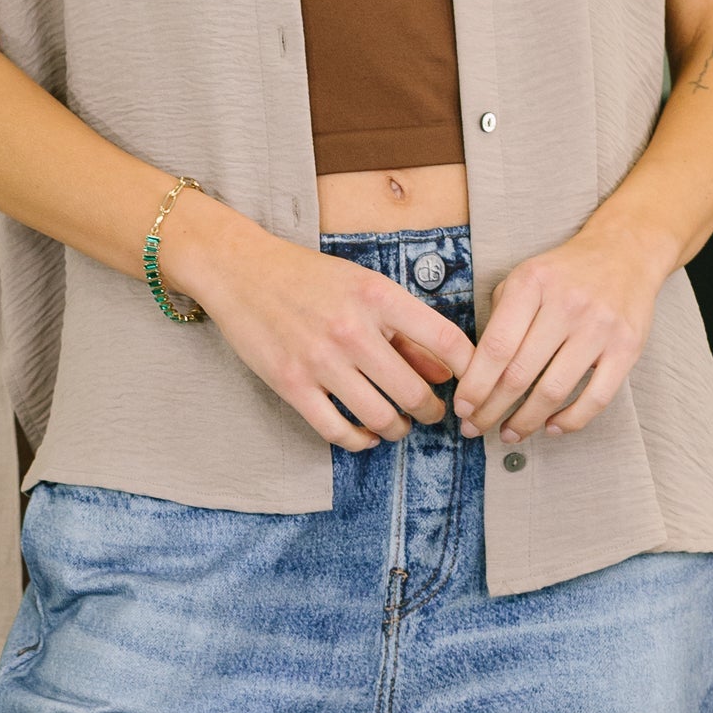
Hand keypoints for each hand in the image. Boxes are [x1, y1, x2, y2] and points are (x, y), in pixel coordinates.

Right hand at [155, 195, 471, 450]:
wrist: (241, 271)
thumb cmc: (308, 278)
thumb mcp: (365, 288)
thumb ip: (406, 329)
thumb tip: (446, 374)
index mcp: (378, 296)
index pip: (446, 342)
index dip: (470, 371)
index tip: (471, 386)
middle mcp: (352, 329)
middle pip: (414, 391)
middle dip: (431, 412)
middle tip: (432, 415)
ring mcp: (320, 360)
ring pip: (379, 416)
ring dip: (397, 429)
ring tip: (398, 425)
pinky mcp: (291, 384)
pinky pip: (336, 430)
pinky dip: (359, 441)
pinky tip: (365, 436)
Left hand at [452, 213, 676, 444]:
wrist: (626, 252)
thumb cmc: (564, 273)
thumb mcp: (523, 278)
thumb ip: (500, 318)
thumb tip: (474, 373)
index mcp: (532, 284)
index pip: (496, 347)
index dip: (476, 385)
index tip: (462, 408)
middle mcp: (567, 304)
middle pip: (520, 374)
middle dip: (491, 409)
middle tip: (475, 428)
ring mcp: (600, 327)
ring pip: (554, 391)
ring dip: (526, 421)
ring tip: (509, 433)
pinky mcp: (628, 347)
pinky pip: (596, 398)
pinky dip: (570, 421)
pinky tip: (551, 427)